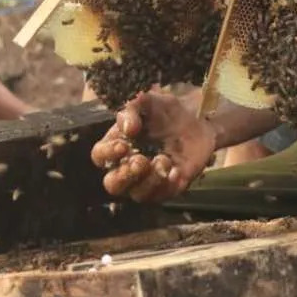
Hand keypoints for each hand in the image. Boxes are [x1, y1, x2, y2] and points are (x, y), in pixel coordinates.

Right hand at [90, 91, 216, 202]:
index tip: (123, 145)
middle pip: (113, 185)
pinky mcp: (168, 188)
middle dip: (124, 177)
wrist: (196, 121)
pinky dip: (168, 185)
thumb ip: (133, 109)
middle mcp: (127, 167)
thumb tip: (128, 129)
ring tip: (164, 160)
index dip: (107, 154)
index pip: (99, 156)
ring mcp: (147, 181)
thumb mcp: (148, 101)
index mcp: (116, 145)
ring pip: (138, 194)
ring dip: (149, 180)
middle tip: (140, 161)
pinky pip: (163, 195)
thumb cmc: (164, 112)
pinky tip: (176, 171)